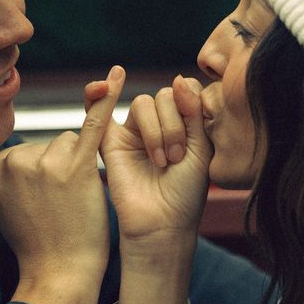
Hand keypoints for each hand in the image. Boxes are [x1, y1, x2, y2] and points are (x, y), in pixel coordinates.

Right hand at [0, 65, 124, 303]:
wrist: (59, 273)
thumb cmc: (39, 241)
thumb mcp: (9, 203)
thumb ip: (13, 172)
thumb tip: (30, 152)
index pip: (30, 150)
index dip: (42, 176)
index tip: (39, 203)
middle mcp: (14, 159)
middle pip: (52, 143)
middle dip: (62, 168)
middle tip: (59, 206)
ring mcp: (45, 160)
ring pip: (71, 143)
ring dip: (77, 167)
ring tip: (71, 204)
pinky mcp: (77, 165)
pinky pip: (93, 123)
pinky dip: (106, 98)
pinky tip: (116, 76)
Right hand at [87, 75, 212, 245]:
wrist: (163, 224)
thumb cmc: (186, 192)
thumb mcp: (202, 148)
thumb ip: (193, 112)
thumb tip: (178, 78)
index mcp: (184, 124)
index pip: (186, 92)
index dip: (191, 107)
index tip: (196, 138)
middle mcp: (159, 123)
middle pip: (165, 96)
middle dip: (174, 125)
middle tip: (177, 157)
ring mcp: (135, 131)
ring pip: (144, 103)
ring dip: (156, 130)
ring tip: (161, 160)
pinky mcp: (111, 140)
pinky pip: (102, 109)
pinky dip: (100, 93)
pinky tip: (105, 86)